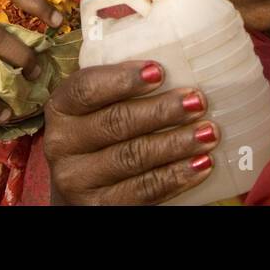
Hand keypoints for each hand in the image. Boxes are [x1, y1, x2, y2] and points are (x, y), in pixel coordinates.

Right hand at [43, 62, 216, 204]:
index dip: (123, 79)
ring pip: (133, 157)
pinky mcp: (98, 207)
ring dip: (176, 143)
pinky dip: (176, 176)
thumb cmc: (98, 133)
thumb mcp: (97, 106)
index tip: (159, 71)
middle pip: (116, 122)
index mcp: (61, 107)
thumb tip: (176, 62)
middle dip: (161, 111)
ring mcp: (77, 180)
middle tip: (198, 101)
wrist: (81, 186)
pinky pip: (143, 190)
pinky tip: (201, 164)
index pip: (87, 88)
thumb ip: (120, 87)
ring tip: (208, 132)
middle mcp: (61, 144)